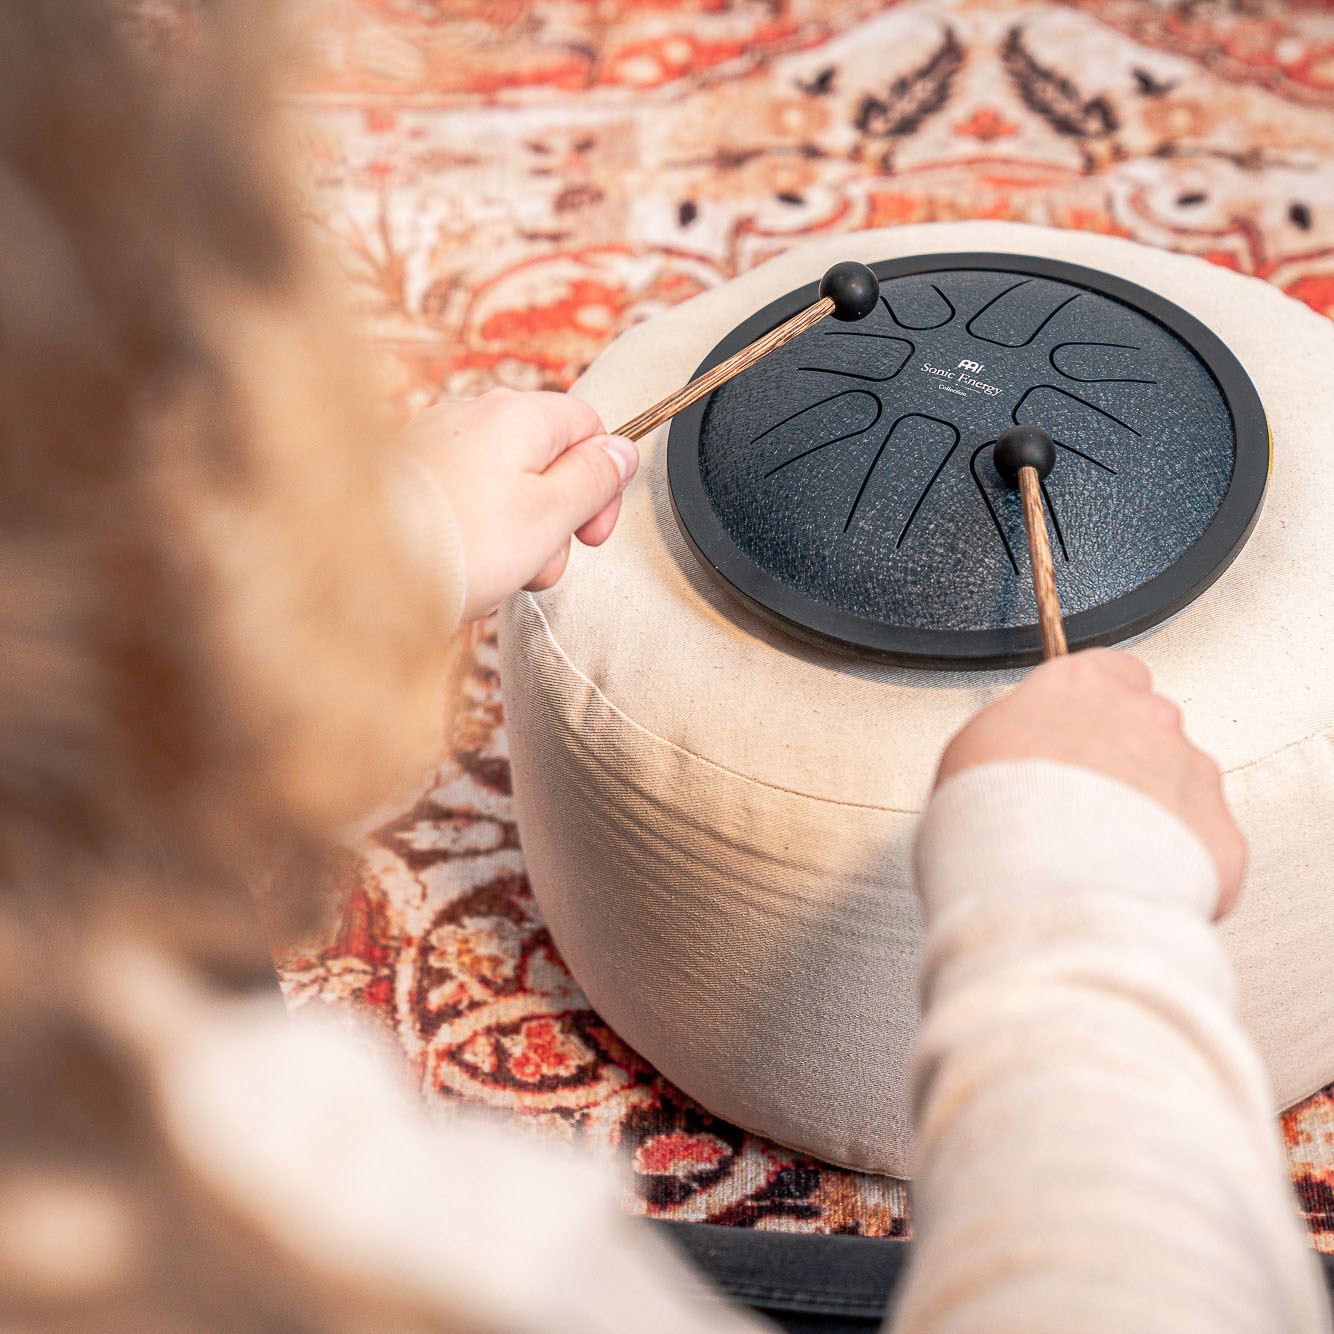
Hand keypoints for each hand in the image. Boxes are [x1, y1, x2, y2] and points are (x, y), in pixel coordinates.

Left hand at [398, 388, 637, 619]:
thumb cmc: (460, 543)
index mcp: (519, 415)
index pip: (588, 426)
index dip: (602, 482)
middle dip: (554, 519)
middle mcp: (474, 416)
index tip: (592, 530)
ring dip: (516, 534)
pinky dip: (475, 532)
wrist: (365, 570)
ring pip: (505, 486)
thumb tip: (621, 452)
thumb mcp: (552, 513)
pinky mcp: (410, 475)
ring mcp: (437, 444)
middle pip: (545, 460)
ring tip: (497, 571)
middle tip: (541, 561)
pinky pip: (465, 499)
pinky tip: (463, 564)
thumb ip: (594, 478)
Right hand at [935, 649, 1245, 917]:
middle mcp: (1147, 719)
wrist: (1047, 894)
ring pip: (1182, 788)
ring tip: (1104, 857)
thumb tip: (1012, 756)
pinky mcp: (1221, 835)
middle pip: (1149, 731)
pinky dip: (1181, 867)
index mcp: (1082, 686)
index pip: (1109, 672)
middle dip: (1125, 766)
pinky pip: (1206, 848)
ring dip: (1154, 816)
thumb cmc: (1000, 825)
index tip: (1078, 733)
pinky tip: (1134, 883)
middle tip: (1083, 809)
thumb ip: (1013, 738)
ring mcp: (1192, 774)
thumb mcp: (971, 753)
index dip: (1093, 711)